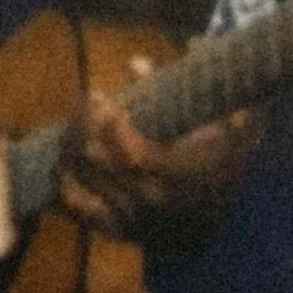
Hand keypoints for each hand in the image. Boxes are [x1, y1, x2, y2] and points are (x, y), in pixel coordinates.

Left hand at [56, 57, 260, 247]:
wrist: (228, 220)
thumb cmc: (226, 161)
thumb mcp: (222, 121)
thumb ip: (185, 87)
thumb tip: (138, 61)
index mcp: (174, 174)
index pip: (127, 148)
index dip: (106, 120)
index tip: (101, 96)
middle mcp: (146, 201)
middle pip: (95, 161)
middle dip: (83, 126)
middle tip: (85, 102)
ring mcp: (128, 219)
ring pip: (80, 181)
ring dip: (70, 148)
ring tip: (74, 124)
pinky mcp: (117, 231)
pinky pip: (77, 209)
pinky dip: (65, 183)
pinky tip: (65, 161)